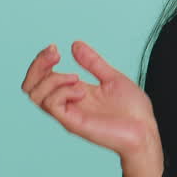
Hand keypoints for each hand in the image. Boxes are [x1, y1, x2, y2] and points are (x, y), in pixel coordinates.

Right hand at [22, 41, 163, 163]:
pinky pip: (52, 105)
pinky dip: (63, 91)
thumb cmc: (133, 111)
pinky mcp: (74, 123)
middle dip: (37, 66)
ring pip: (36, 96)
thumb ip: (93, 63)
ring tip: (76, 77)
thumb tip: (75, 44)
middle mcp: (67, 104)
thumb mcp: (112, 78)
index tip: (55, 48)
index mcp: (73, 93)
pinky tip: (82, 90)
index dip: (41, 61)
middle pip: (30, 87)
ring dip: (52, 78)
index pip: (41, 78)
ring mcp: (68, 115)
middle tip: (55, 54)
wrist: (146, 131)